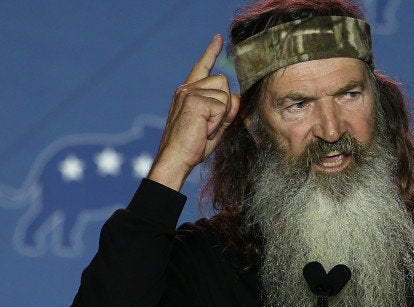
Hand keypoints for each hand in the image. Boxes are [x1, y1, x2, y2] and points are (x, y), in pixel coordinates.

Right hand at [148, 34, 239, 190]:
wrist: (176, 159)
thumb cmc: (193, 146)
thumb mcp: (214, 125)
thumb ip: (226, 110)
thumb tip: (236, 97)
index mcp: (189, 92)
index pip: (202, 67)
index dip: (211, 52)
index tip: (219, 39)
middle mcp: (186, 88)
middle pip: (224, 81)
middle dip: (226, 105)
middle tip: (210, 125)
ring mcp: (189, 92)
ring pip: (225, 94)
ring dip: (222, 116)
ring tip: (205, 128)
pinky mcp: (194, 100)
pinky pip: (222, 106)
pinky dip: (218, 122)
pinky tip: (204, 130)